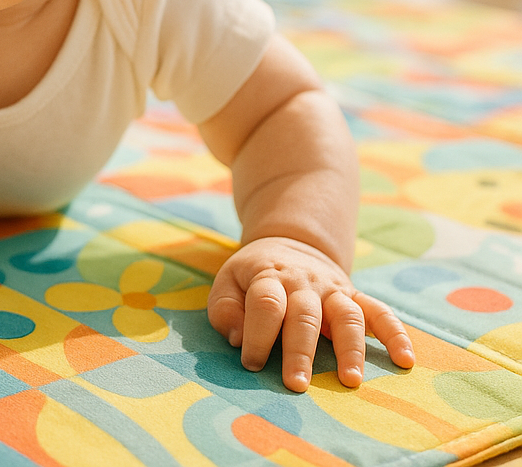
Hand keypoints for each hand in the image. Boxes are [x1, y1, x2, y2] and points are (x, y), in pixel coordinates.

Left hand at [207, 237, 414, 391]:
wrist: (289, 244)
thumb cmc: (254, 276)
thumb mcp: (228, 281)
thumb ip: (225, 309)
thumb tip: (238, 339)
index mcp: (269, 276)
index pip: (266, 304)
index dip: (258, 335)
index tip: (251, 363)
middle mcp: (303, 283)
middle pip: (304, 315)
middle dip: (300, 351)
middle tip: (296, 385)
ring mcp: (333, 289)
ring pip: (346, 315)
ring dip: (350, 347)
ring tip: (350, 380)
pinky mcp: (355, 296)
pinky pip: (380, 312)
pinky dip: (395, 334)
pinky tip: (405, 360)